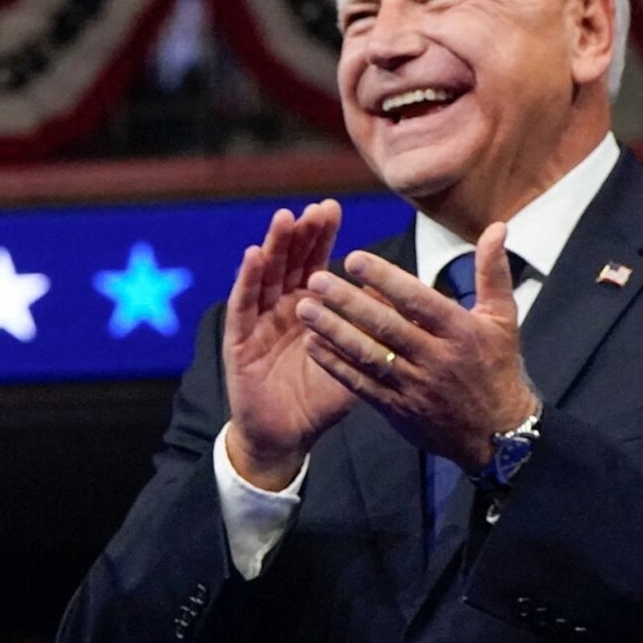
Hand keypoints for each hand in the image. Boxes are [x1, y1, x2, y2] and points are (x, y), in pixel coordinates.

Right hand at [221, 200, 352, 487]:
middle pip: (289, 261)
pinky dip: (246, 279)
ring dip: (274, 246)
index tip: (332, 208)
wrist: (287, 436)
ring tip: (285, 218)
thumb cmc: (321, 399)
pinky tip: (253, 255)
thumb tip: (404, 297)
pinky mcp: (239, 339)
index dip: (321, 236)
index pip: (314, 262)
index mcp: (309, 308)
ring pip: (265, 275)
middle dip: (301, 233)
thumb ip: (373, 331)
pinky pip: (243, 305)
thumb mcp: (356, 361)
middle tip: (315, 207)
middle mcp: (281, 307)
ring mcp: (258, 321)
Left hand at [296, 223, 538, 470]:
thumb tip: (496, 226)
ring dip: (332, 331)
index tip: (352, 258)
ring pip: (367, 355)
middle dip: (347, 302)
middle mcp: (436, 359)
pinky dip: (334, 365)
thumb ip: (493, 272)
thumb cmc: (496, 367)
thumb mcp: (503, 319)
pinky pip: (360, 385)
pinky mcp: (396, 409)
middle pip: (386, 326)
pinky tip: (311, 344)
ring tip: (303, 308)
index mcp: (460, 332)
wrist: (497, 435)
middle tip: (315, 279)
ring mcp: (414, 387)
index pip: (417, 300)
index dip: (384, 279)